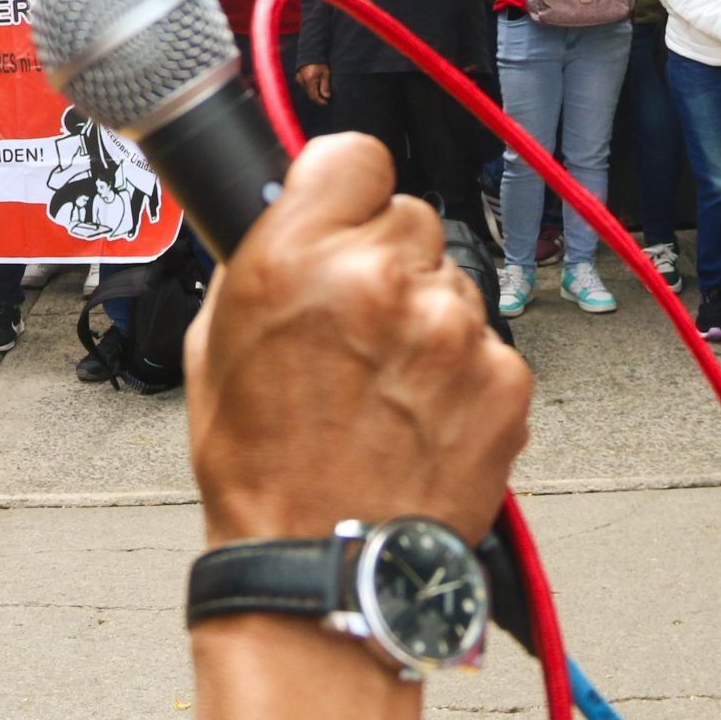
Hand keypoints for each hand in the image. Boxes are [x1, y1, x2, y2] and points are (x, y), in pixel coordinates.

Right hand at [185, 134, 527, 719]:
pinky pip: (485, 345)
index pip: (357, 153)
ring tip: (384, 389)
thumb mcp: (215, 342)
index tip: (343, 215)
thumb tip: (293, 210)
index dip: (348, 189)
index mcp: (299, 256)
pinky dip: (461, 374)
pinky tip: (420, 419)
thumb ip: (264, 259)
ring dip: (425, 319)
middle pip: (410, 217)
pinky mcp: (505, 378)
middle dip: (386, 259)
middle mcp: (382, 279)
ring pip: (452, 283)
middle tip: (356, 328)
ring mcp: (452, 329)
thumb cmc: (261, 468)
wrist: (326, 566)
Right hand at [296, 63, 330, 104]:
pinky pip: (304, 86)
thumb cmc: (320, 62)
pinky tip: (316, 87)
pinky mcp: (297, 77)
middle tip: (325, 99)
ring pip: (307, 91)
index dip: (320, 101)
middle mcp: (302, 81)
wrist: (310, 52)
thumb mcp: (325, 73)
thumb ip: (325, 86)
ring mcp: (298, 79)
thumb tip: (326, 96)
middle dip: (318, 98)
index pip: (314, 96)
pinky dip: (310, 88)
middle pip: (310, 95)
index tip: (326, 103)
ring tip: (322, 92)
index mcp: (309, 80)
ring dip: (314, 93)